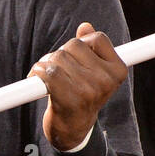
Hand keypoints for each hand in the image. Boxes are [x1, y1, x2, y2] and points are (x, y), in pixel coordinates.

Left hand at [31, 22, 127, 150]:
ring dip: (45, 64)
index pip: (97, 38)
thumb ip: (90, 48)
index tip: (75, 56)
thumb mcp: (92, 71)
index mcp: (118, 70)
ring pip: (58, 57)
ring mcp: (89, 91)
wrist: (73, 129)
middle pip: (73, 45)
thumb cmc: (81, 94)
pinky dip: (37, 72)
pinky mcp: (70, 100)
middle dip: (59, 53)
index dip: (80, 43)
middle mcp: (107, 80)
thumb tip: (84, 26)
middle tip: (58, 69)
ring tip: (47, 77)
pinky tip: (37, 79)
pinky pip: (48, 72)